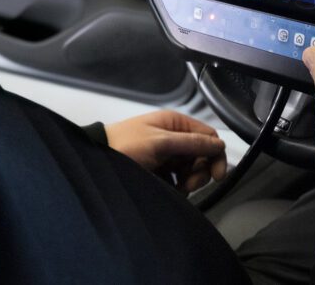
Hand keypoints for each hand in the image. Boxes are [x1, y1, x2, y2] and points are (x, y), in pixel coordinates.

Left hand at [105, 110, 226, 192]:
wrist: (95, 162)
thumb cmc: (125, 147)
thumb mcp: (160, 143)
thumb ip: (191, 143)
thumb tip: (219, 145)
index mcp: (175, 124)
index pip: (208, 137)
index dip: (216, 155)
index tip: (217, 176)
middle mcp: (173, 137)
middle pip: (201, 155)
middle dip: (200, 171)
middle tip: (188, 185)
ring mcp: (165, 154)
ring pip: (190, 169)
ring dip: (188, 181)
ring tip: (176, 189)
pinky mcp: (157, 170)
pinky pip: (177, 179)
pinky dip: (177, 186)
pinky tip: (168, 190)